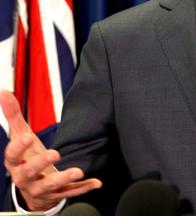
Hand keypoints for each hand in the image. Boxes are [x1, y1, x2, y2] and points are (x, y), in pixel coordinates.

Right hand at [0, 90, 101, 210]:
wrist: (31, 187)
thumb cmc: (26, 157)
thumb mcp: (20, 137)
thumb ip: (14, 116)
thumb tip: (4, 92)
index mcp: (16, 162)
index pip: (12, 156)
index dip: (19, 147)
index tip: (28, 136)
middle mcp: (26, 177)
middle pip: (30, 172)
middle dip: (41, 163)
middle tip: (55, 153)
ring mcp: (42, 188)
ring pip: (51, 186)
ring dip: (64, 177)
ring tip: (78, 171)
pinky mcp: (58, 194)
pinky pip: (71, 192)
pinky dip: (83, 188)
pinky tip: (96, 182)